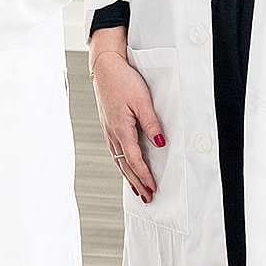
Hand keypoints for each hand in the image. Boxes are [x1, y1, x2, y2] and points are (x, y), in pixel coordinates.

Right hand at [88, 28, 163, 203]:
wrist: (104, 67)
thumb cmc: (122, 80)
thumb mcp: (142, 100)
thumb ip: (151, 123)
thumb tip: (160, 143)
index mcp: (120, 129)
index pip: (134, 160)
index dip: (144, 176)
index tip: (152, 189)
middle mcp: (112, 133)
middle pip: (124, 165)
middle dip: (136, 182)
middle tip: (146, 198)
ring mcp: (108, 129)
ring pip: (118, 159)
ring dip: (128, 175)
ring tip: (137, 188)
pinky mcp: (108, 124)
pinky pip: (115, 150)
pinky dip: (122, 163)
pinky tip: (125, 165)